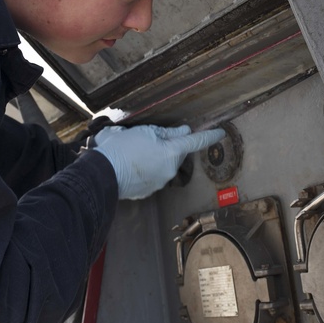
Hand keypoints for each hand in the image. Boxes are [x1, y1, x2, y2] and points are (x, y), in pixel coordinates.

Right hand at [93, 125, 225, 199]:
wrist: (102, 174)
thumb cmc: (122, 148)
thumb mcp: (144, 132)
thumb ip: (167, 133)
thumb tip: (184, 132)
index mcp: (171, 152)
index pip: (196, 142)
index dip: (209, 136)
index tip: (220, 132)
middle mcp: (170, 170)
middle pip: (177, 153)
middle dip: (169, 146)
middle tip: (149, 138)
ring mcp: (160, 182)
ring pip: (165, 164)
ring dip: (157, 157)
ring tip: (135, 151)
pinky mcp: (149, 190)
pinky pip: (154, 175)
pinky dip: (148, 168)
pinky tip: (133, 164)